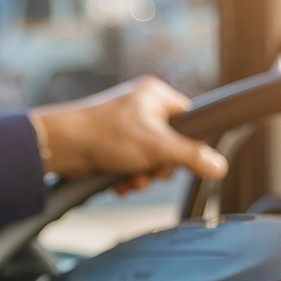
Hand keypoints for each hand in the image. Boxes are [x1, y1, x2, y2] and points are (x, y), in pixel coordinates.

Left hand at [28, 76, 228, 188]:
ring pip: (148, 160)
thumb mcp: (157, 146)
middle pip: (169, 145)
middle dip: (159, 167)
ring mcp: (123, 129)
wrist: (62, 146)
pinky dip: (126, 178)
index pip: (188, 119)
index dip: (187, 144)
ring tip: (131, 179)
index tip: (180, 159)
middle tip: (150, 171)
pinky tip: (119, 184)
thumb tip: (218, 166)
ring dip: (142, 176)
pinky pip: (129, 166)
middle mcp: (139, 109)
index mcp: (155, 96)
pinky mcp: (109, 147)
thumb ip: (191, 157)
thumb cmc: (104, 133)